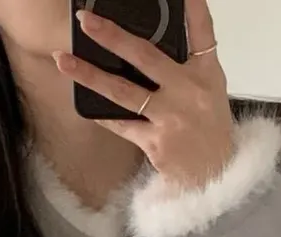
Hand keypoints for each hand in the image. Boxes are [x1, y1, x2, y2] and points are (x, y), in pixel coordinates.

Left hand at [56, 0, 233, 191]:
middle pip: (146, 57)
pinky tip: (82, 99)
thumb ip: (189, 62)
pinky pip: (122, 124)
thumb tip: (149, 42)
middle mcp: (187, 92)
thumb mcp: (210, 89)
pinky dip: (102, 114)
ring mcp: (170, 118)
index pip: (202, 33)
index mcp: (205, 74)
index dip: (193, 8)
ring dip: (90, 75)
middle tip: (86, 20)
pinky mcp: (155, 143)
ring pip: (124, 92)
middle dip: (113, 37)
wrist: (216, 176)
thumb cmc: (210, 129)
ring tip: (64, 60)